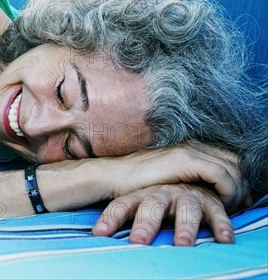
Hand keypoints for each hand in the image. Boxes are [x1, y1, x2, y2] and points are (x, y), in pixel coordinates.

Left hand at [92, 183, 236, 245]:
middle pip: (151, 206)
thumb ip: (122, 217)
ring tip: (182, 245)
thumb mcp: (135, 204)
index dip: (111, 219)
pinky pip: (217, 214)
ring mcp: (186, 196)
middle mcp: (161, 194)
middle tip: (138, 242)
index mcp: (140, 195)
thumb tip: (96, 235)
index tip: (99, 234)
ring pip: (186, 209)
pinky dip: (221, 227)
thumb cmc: (154, 198)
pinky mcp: (209, 202)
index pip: (121, 206)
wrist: (184, 175)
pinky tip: (224, 240)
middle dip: (145, 224)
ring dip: (184, 228)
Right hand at [103, 141, 247, 210]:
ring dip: (236, 189)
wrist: (112, 176)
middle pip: (235, 162)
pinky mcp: (184, 160)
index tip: (236, 200)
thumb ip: (187, 182)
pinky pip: (221, 173)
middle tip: (236, 205)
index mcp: (188, 149)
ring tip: (226, 206)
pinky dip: (227, 189)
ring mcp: (188, 150)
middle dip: (241, 184)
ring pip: (232, 167)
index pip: (227, 160)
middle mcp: (191, 145)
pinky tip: (219, 202)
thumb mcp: (167, 181)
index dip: (237, 180)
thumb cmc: (134, 184)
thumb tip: (207, 194)